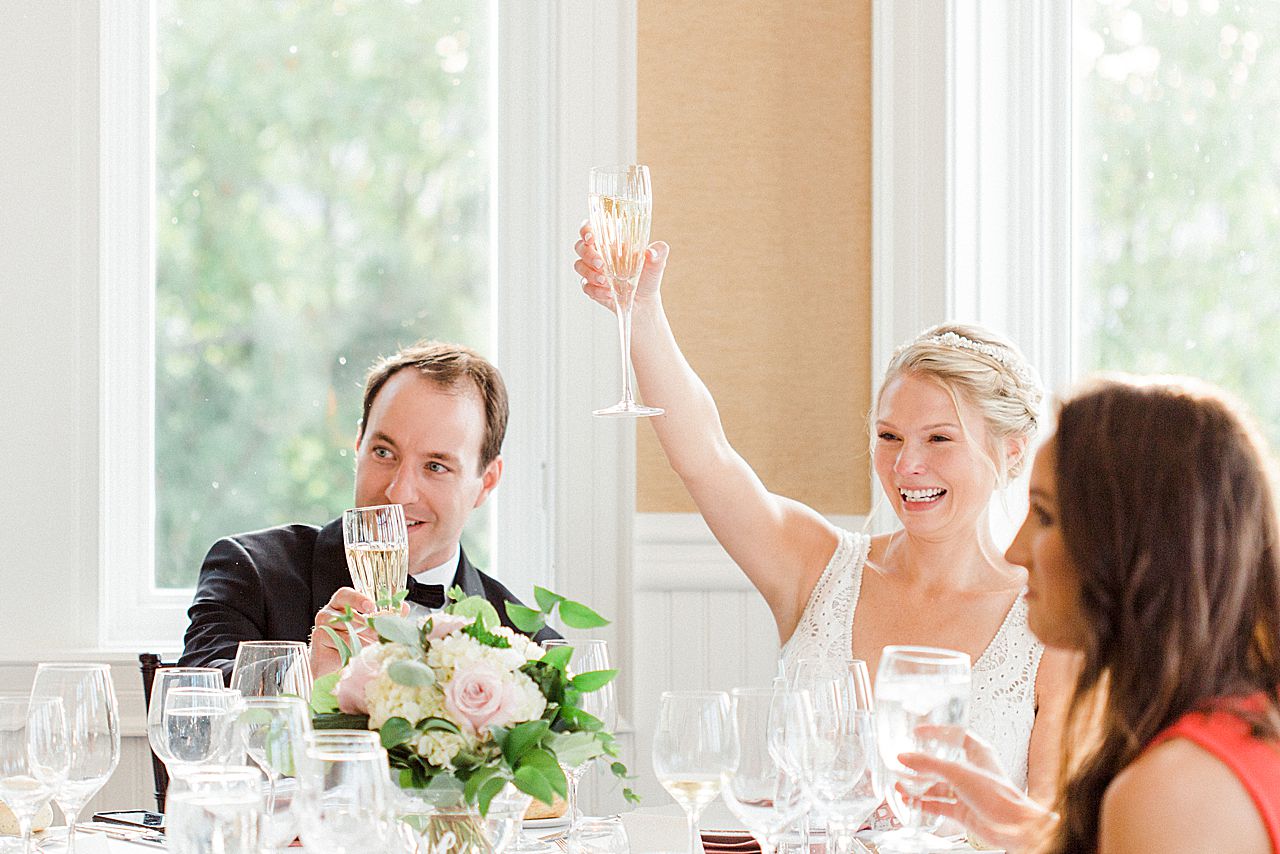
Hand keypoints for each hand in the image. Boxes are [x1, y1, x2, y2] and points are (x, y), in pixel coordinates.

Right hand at [308, 587, 404, 676]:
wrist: (332, 665)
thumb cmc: (350, 643)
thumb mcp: (369, 628)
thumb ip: (385, 616)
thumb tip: (404, 608)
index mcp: (340, 603)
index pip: (346, 594)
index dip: (359, 599)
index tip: (372, 606)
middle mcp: (329, 611)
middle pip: (349, 613)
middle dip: (368, 624)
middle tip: (380, 632)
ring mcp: (322, 625)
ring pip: (347, 629)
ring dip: (363, 638)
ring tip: (371, 644)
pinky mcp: (319, 638)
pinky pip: (341, 642)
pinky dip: (353, 648)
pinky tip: (356, 653)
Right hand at [573, 219, 668, 311]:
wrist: (645, 301)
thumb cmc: (648, 276)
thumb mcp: (657, 262)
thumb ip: (659, 252)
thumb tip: (651, 252)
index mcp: (610, 242)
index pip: (590, 229)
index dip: (586, 230)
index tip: (591, 237)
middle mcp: (598, 254)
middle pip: (580, 246)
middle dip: (588, 254)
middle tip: (601, 264)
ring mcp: (592, 271)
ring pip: (579, 266)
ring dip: (590, 273)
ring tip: (606, 281)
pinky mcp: (592, 287)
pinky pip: (585, 286)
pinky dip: (596, 290)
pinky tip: (609, 293)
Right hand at [897, 727, 1055, 852]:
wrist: (1012, 827)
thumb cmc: (998, 795)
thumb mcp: (958, 772)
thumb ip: (929, 764)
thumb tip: (905, 756)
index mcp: (979, 753)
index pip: (956, 736)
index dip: (937, 732)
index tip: (918, 732)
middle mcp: (973, 771)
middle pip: (942, 763)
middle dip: (922, 764)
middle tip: (904, 762)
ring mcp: (968, 792)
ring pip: (938, 786)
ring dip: (919, 787)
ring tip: (900, 785)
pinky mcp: (964, 811)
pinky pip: (939, 805)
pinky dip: (924, 803)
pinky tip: (910, 801)